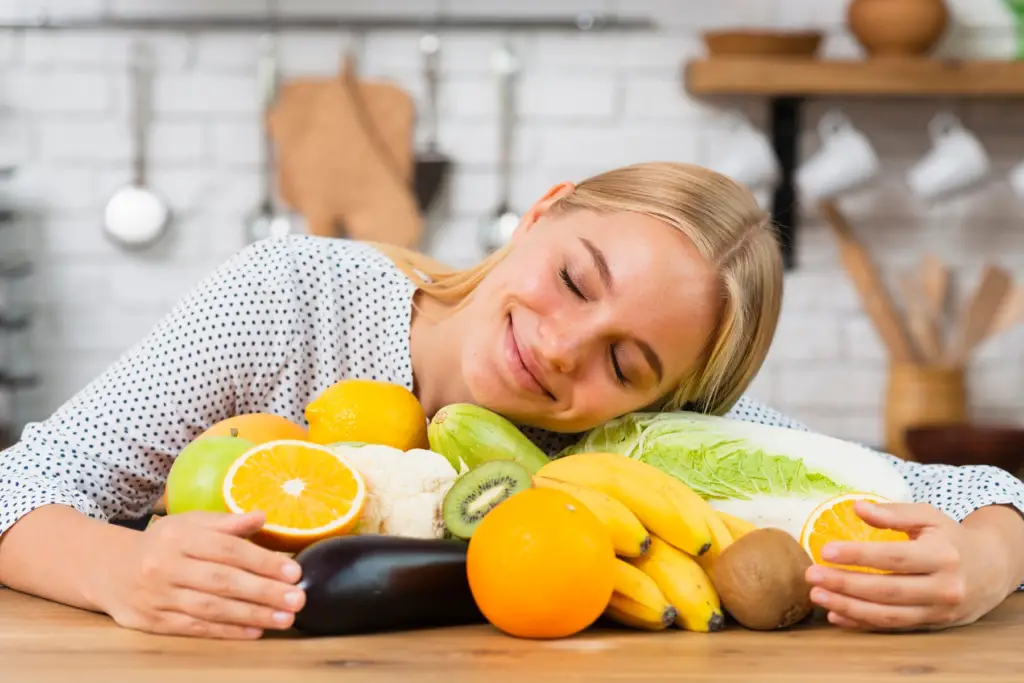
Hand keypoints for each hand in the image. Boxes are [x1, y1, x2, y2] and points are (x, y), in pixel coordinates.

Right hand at [91, 511, 305, 639]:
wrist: (108, 569)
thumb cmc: (162, 543)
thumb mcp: (189, 523)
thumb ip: (225, 523)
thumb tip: (262, 516)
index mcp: (180, 536)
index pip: (228, 549)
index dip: (263, 561)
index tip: (294, 571)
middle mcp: (167, 566)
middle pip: (222, 581)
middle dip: (264, 591)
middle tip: (297, 599)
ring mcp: (159, 596)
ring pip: (211, 608)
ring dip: (252, 615)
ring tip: (284, 619)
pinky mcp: (153, 622)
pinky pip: (195, 628)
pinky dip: (227, 631)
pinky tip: (255, 631)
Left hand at [804, 501, 1010, 632]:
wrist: (990, 569)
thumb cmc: (950, 538)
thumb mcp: (928, 517)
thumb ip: (893, 513)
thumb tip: (856, 507)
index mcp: (943, 555)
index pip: (894, 557)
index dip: (858, 556)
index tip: (826, 551)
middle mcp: (944, 587)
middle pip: (887, 590)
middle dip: (845, 585)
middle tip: (811, 576)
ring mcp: (938, 611)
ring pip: (888, 615)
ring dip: (848, 607)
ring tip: (817, 596)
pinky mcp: (931, 625)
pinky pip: (892, 627)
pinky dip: (861, 624)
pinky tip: (836, 615)